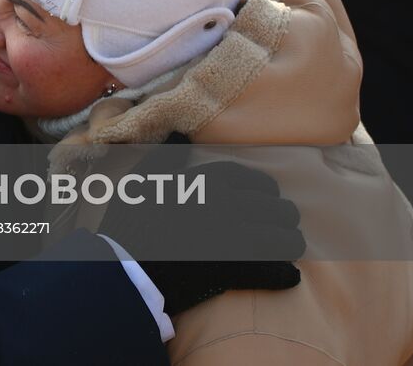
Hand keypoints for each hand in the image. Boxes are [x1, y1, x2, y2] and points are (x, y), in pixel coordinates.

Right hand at [99, 138, 304, 316]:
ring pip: (279, 239)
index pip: (252, 180)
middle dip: (284, 216)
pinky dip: (283, 275)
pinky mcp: (231, 270)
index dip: (265, 188)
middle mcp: (224, 206)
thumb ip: (166, 156)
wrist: (122, 266)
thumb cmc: (130, 221)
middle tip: (285, 222)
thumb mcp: (141, 180)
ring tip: (290, 248)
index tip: (270, 195)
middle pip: (273, 208)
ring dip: (289, 243)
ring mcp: (230, 239)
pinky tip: (289, 277)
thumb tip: (180, 135)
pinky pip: (270, 271)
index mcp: (205, 182)